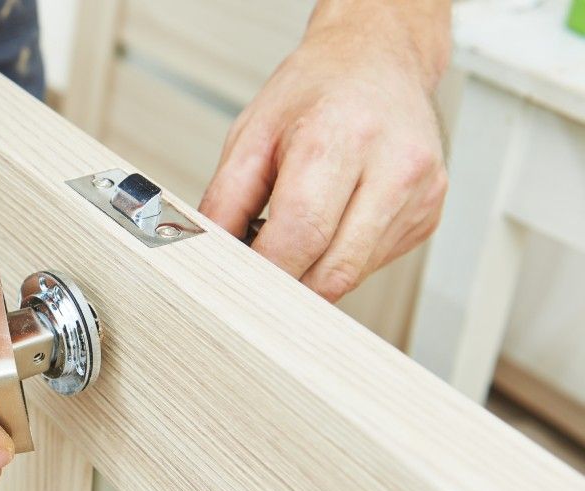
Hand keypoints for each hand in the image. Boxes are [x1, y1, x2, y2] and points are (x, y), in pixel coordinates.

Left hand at [199, 16, 448, 300]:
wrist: (378, 59)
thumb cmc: (316, 91)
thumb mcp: (251, 134)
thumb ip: (225, 201)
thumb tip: (208, 255)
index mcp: (341, 137)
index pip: (300, 235)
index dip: (263, 271)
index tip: (235, 280)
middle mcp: (393, 166)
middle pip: (332, 269)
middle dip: (285, 285)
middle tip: (253, 275)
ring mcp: (420, 193)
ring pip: (353, 274)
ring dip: (311, 274)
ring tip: (290, 239)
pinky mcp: (429, 214)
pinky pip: (373, 263)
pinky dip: (339, 259)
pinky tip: (329, 225)